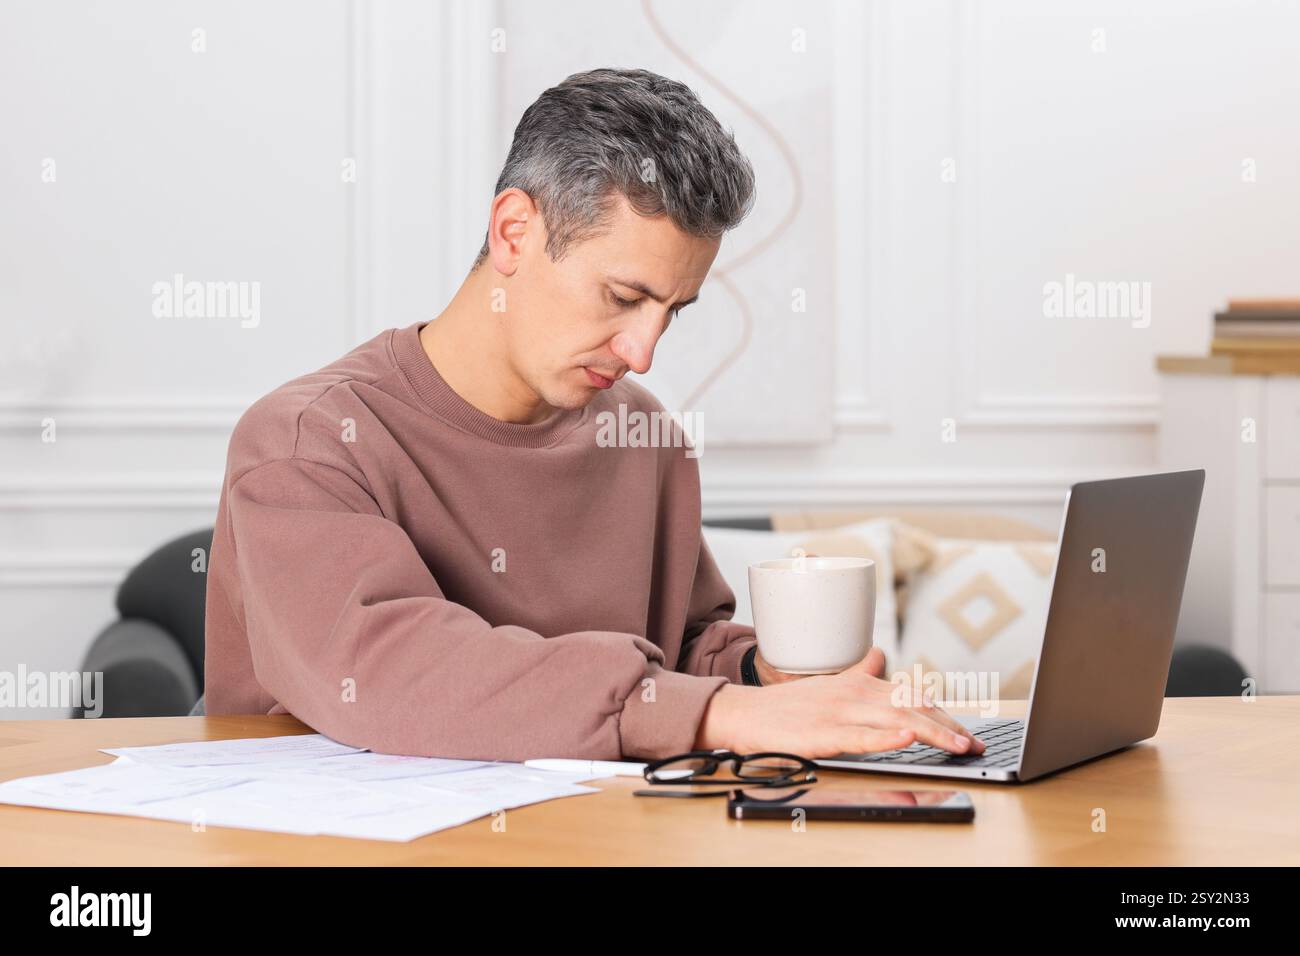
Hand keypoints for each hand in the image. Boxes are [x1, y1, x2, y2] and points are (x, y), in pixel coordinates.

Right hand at [697, 646, 986, 758]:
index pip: (912, 697)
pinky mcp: (823, 734)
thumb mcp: (828, 682)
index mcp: (859, 683)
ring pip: (896, 719)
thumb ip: (857, 671)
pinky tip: (908, 738)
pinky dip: (887, 737)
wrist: (746, 714)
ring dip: (932, 733)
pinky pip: (861, 736)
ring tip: (959, 745)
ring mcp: (840, 713)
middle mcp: (855, 694)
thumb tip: (878, 654)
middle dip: (949, 727)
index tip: (968, 733)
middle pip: (913, 707)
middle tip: (975, 745)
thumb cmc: (787, 705)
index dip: (944, 715)